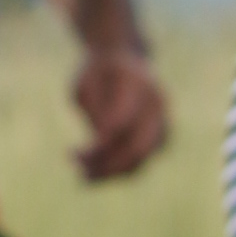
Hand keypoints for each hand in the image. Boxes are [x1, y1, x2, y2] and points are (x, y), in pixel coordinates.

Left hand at [70, 45, 168, 180]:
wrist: (124, 61)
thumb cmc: (97, 74)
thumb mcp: (83, 84)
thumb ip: (93, 110)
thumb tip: (102, 143)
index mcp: (136, 83)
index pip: (121, 123)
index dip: (98, 144)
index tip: (72, 152)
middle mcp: (156, 103)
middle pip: (138, 148)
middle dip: (104, 165)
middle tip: (75, 167)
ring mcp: (163, 122)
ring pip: (140, 161)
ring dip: (107, 173)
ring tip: (79, 175)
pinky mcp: (160, 140)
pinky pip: (140, 165)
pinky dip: (115, 174)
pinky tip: (90, 175)